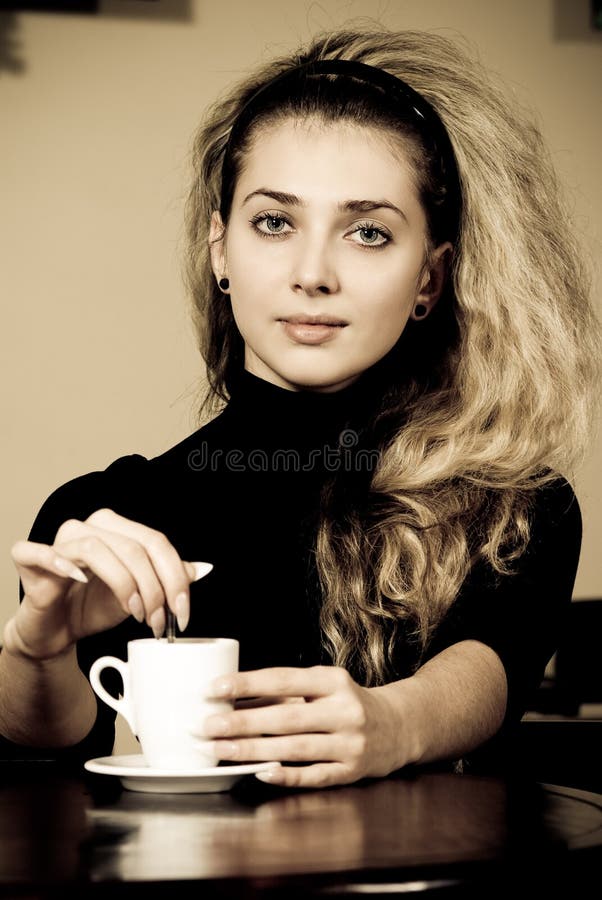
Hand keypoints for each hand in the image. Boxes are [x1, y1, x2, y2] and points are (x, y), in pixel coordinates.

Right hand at [7, 508, 203, 660]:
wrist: (57, 631)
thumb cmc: (93, 607)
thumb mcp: (139, 595)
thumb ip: (168, 579)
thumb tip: (202, 568)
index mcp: (117, 528)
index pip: (156, 543)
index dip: (176, 577)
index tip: (183, 612)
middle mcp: (90, 527)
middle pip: (134, 547)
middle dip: (155, 589)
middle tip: (160, 621)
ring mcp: (60, 540)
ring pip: (98, 549)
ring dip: (123, 585)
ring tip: (134, 613)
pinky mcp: (31, 559)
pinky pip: (43, 553)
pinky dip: (62, 564)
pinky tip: (80, 582)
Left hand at [202, 666, 402, 788]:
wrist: (399, 726)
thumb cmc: (347, 703)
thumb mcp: (323, 686)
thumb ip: (285, 692)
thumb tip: (233, 697)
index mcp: (333, 681)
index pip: (284, 679)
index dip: (247, 684)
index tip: (215, 688)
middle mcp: (344, 711)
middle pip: (286, 718)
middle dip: (242, 723)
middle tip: (207, 726)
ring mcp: (350, 744)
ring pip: (294, 749)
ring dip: (252, 751)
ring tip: (220, 751)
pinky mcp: (351, 771)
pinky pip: (313, 776)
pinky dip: (285, 776)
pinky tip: (259, 773)